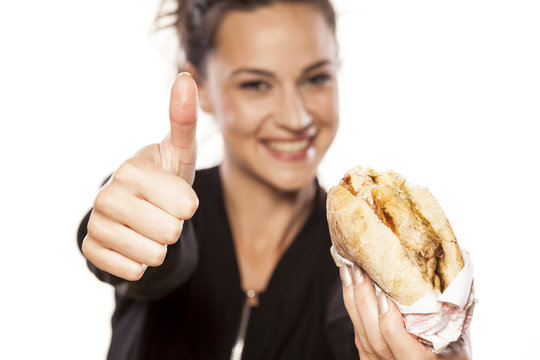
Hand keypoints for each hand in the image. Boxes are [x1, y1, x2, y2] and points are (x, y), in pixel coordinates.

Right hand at [82, 73, 198, 280]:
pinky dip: (141, 263)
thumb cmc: (165, 175)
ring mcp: (96, 224)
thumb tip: (186, 78)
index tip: (175, 195)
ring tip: (149, 226)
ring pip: (153, 256)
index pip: (186, 207)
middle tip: (161, 212)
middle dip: (174, 226)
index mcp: (132, 169)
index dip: (189, 206)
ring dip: (160, 247)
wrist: (136, 205)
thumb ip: (183, 119)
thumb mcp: (179, 150)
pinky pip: (132, 272)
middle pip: (170, 233)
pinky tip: (134, 242)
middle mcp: (107, 195)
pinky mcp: (91, 250)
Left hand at [340, 264, 471, 359]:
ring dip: (353, 299)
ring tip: (350, 270)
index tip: (385, 297)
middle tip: (359, 269)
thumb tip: (452, 275)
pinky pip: (358, 333)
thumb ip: (451, 315)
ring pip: (363, 336)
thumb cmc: (451, 353)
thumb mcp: (459, 339)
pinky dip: (352, 307)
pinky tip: (350, 286)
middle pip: (377, 340)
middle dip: (364, 302)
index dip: (391, 326)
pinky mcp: (370, 358)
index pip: (409, 354)